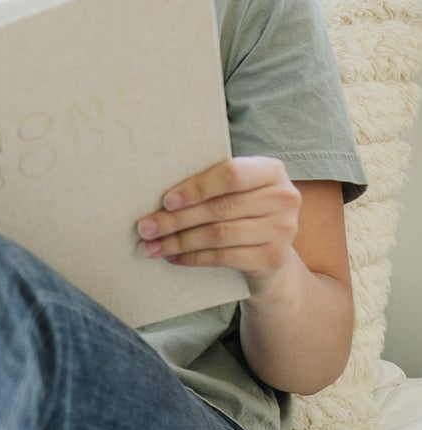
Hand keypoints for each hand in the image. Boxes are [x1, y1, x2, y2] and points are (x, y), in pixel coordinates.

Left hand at [136, 156, 301, 299]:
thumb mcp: (235, 194)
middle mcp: (284, 197)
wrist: (271, 258)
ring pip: (218, 234)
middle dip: (176, 220)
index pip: (231, 174)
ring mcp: (283, 229)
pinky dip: (193, 257)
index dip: (196, 188)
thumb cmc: (243, 216)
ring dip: (179, 241)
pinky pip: (224, 257)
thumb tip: (159, 197)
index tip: (166, 201)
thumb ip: (211, 186)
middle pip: (219, 208)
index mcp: (271, 171)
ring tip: (152, 246)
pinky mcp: (274, 258)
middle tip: (145, 229)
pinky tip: (173, 258)